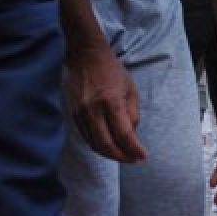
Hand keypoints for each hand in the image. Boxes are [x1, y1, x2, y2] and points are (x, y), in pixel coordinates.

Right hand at [65, 44, 145, 162]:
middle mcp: (93, 109)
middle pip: (107, 144)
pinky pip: (86, 137)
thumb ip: (133, 115)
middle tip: (134, 159)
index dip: (134, 150)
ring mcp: (80, 112)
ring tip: (124, 156)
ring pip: (94, 144)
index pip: (124, 135)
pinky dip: (98, 146)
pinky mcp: (73, 114)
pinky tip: (109, 147)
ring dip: (110, 154)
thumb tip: (132, 138)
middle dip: (122, 157)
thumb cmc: (112, 72)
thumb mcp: (131, 91)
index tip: (143, 156)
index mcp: (111, 102)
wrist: (86, 55)